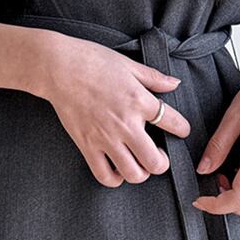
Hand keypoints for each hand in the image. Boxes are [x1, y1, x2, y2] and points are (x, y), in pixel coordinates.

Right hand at [38, 32, 190, 187]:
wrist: (57, 68)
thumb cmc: (91, 61)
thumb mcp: (128, 64)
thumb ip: (153, 78)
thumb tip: (175, 83)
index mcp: (139, 101)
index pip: (174, 123)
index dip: (182, 129)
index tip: (180, 129)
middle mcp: (126, 124)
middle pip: (156, 162)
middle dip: (162, 162)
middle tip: (158, 154)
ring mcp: (106, 138)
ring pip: (134, 174)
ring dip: (141, 172)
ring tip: (138, 162)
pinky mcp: (87, 145)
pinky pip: (104, 175)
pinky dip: (115, 178)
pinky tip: (117, 168)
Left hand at [192, 64, 239, 217]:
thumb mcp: (234, 115)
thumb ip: (218, 145)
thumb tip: (203, 168)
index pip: (239, 199)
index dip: (215, 205)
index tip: (200, 199)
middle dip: (223, 204)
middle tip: (209, 183)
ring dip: (237, 200)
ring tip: (223, 176)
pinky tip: (236, 171)